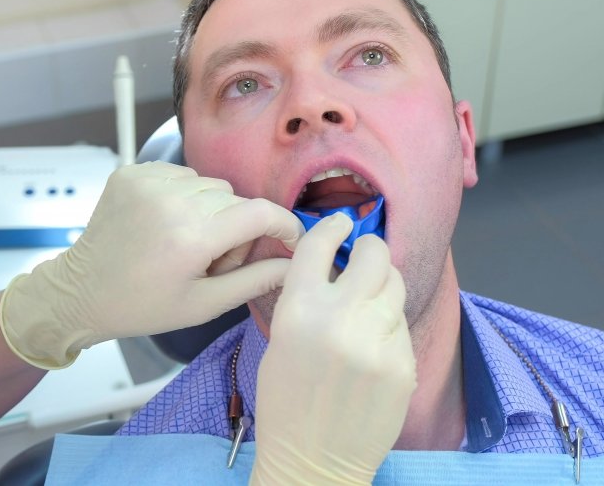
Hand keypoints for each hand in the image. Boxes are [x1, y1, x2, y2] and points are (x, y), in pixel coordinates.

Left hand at [0, 161, 303, 368]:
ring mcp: (148, 181)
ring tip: (186, 241)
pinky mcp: (132, 172)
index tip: (288, 239)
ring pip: (210, 185)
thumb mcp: (203, 304)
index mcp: (191, 237)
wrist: (80, 293)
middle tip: (212, 261)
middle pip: (235, 200)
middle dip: (237, 229)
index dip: (283, 225)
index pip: (260, 213)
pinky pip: (181, 174)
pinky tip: (167, 223)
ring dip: (210, 210)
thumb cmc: (142, 306)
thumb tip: (295, 264)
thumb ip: (255, 281)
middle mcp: (171, 200)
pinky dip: (184, 195)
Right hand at [250, 213, 415, 484]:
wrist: (312, 461)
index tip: (340, 223)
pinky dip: (389, 322)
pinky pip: (402, 323)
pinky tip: (374, 342)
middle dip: (369, 248)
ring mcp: (379, 341)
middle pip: (374, 254)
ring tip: (369, 300)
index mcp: (299, 310)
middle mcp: (342, 318)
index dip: (332, 225)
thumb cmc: (285, 402)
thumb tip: (333, 264)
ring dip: (382, 284)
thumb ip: (305, 298)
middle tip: (363, 255)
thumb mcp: (279, 340)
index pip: (320, 243)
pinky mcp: (404, 364)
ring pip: (395, 285)